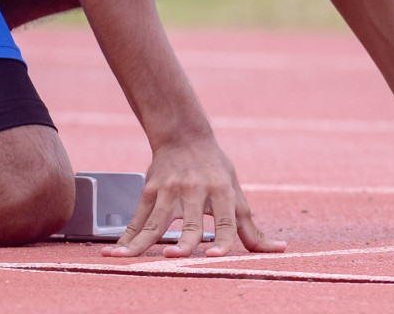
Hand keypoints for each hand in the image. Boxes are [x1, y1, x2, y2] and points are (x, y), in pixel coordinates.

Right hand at [101, 136, 285, 257]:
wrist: (183, 134)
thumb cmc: (215, 169)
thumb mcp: (235, 193)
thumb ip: (251, 228)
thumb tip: (278, 250)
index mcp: (222, 192)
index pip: (225, 222)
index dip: (221, 241)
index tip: (214, 258)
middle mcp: (196, 190)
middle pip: (189, 222)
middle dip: (183, 241)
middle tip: (175, 256)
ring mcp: (169, 190)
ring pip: (155, 221)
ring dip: (141, 243)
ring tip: (127, 259)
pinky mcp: (150, 190)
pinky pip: (137, 218)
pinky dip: (126, 237)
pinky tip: (115, 253)